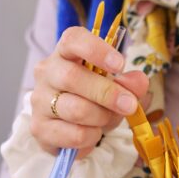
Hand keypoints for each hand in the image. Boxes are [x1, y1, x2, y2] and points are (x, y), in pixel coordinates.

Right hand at [29, 26, 148, 156]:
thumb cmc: (94, 98)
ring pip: (75, 109)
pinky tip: (93, 133)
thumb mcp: (117, 87)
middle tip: (129, 104)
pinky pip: (74, 135)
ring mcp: (39, 101)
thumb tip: (139, 81)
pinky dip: (92, 137)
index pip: (72, 39)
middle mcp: (47, 72)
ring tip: (107, 119)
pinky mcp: (40, 129)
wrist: (73, 127)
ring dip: (102, 117)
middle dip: (107, 93)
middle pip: (72, 77)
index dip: (96, 50)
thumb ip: (130, 83)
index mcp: (66, 53)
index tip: (120, 65)